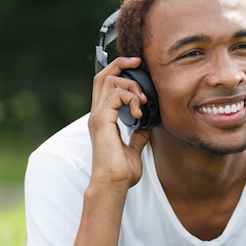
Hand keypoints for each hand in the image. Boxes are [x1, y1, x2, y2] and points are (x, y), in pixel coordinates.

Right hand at [87, 57, 151, 187]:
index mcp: (103, 117)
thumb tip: (148, 126)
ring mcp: (98, 115)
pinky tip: (140, 113)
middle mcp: (97, 113)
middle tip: (139, 62)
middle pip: (102, 75)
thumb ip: (138, 134)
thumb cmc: (121, 171)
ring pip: (110, 81)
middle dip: (121, 63)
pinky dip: (131, 99)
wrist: (114, 184)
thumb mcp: (134, 148)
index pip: (105, 84)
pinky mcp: (102, 120)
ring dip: (131, 85)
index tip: (137, 65)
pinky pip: (117, 95)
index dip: (118, 69)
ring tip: (143, 102)